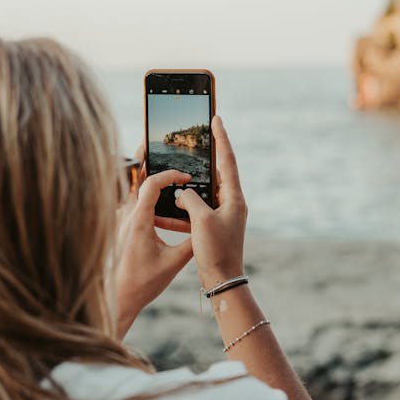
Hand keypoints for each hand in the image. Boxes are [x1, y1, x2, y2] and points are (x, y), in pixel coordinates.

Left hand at [115, 169, 193, 338]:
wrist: (116, 300)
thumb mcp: (173, 263)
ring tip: (156, 164)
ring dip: (144, 177)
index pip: (152, 184)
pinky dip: (143, 194)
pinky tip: (156, 198)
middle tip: (152, 142)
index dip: (170, 175)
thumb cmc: (142, 283)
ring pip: (131, 190)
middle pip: (135, 178)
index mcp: (138, 221)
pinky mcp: (121, 229)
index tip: (186, 177)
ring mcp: (121, 222)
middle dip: (145, 159)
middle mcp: (126, 217)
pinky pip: (131, 204)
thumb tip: (206, 227)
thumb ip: (192, 243)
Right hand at [175, 116, 247, 289]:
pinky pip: (194, 210)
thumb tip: (182, 192)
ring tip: (172, 177)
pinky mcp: (211, 225)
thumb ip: (190, 199)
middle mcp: (231, 203)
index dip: (221, 137)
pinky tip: (165, 208)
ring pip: (202, 192)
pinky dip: (181, 208)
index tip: (216, 117)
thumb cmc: (217, 252)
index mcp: (234, 198)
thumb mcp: (202, 221)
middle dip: (202, 159)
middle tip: (192, 140)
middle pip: (215, 173)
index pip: (227, 159)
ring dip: (186, 187)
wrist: (222, 281)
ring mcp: (222, 214)